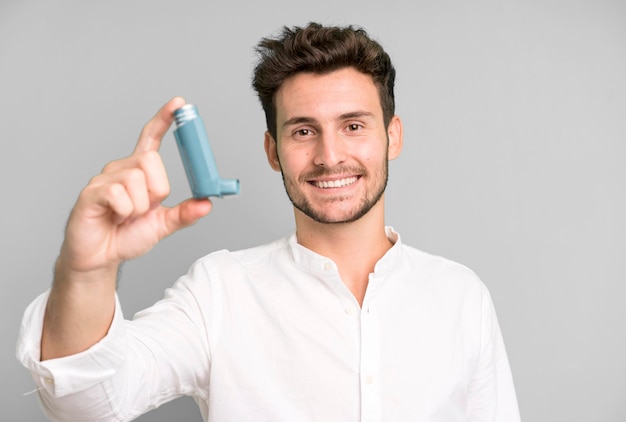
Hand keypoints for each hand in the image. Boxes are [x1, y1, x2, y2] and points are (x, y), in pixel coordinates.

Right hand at [58, 97, 212, 274]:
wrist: (99, 257)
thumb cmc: (126, 236)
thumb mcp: (162, 225)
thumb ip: (184, 214)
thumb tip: (207, 203)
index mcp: (138, 171)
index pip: (151, 138)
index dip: (164, 119)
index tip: (179, 103)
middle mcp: (121, 168)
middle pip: (152, 161)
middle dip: (157, 190)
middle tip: (145, 209)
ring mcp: (104, 179)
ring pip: (137, 180)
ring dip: (140, 207)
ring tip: (127, 216)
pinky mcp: (92, 193)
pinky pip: (120, 194)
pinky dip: (126, 211)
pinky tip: (115, 217)